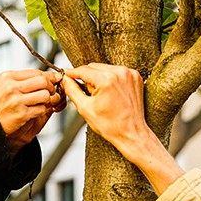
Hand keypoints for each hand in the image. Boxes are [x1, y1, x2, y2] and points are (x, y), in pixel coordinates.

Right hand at [0, 70, 64, 152]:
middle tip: (51, 91)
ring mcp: (17, 101)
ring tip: (45, 102)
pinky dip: (43, 110)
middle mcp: (12, 87)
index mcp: (8, 77)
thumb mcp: (4, 85)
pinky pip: (41, 109)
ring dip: (49, 99)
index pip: (36, 72)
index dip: (48, 76)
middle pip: (43, 81)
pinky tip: (38, 110)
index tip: (54, 79)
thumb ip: (22, 80)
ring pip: (45, 95)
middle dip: (51, 87)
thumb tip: (45, 77)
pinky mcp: (22, 114)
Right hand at [61, 64, 183, 193]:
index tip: (66, 75)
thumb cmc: (111, 125)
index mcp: (107, 80)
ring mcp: (129, 74)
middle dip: (87, 77)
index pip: (83, 70)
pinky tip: (111, 93)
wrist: (131, 133)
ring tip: (102, 96)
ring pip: (105, 68)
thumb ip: (72, 90)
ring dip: (98, 78)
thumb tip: (65, 79)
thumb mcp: (85, 108)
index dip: (72, 73)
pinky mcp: (135, 76)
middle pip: (94, 67)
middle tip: (88, 94)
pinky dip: (110, 79)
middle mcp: (120, 73)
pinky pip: (116, 72)